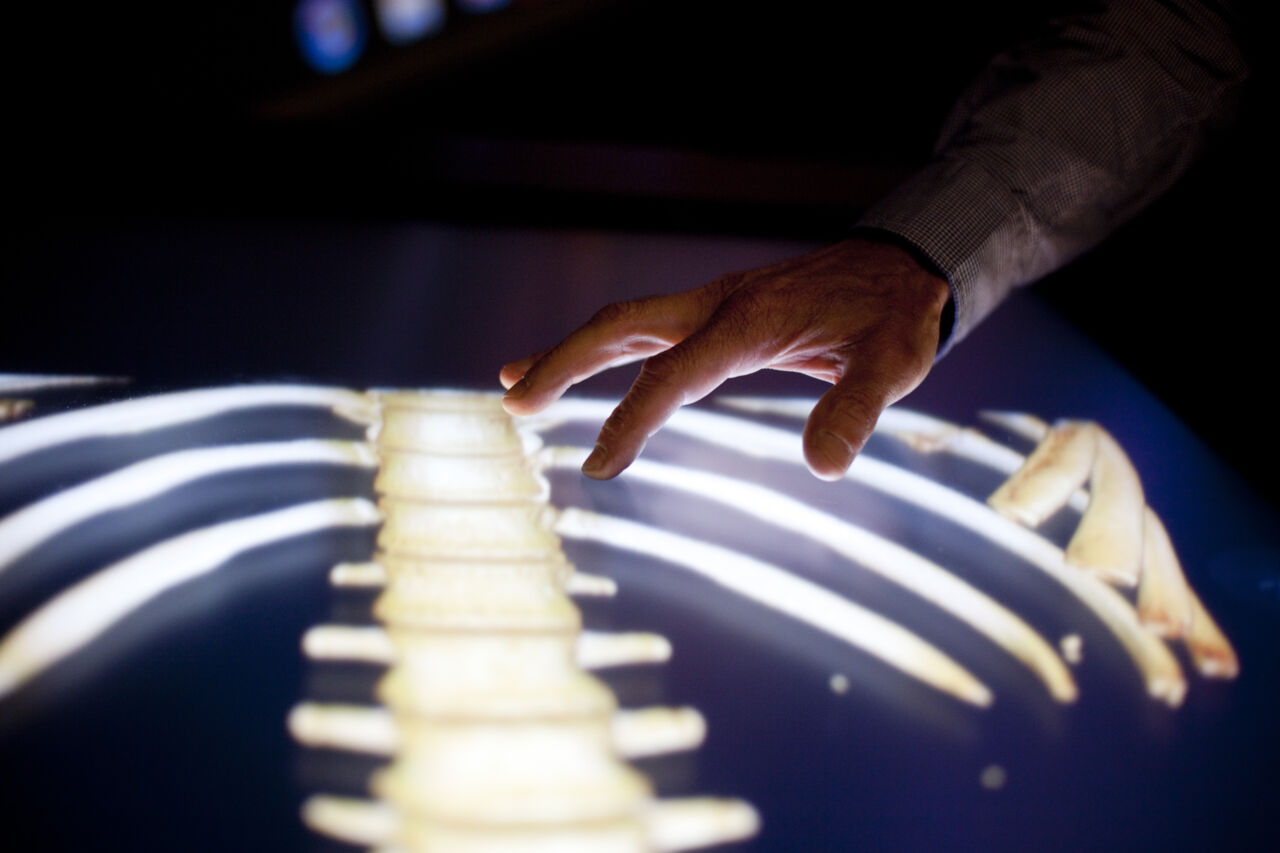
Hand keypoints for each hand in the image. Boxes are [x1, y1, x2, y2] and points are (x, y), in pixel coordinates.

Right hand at [499, 237, 951, 480]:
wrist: (900, 265)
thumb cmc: (895, 317)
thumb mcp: (892, 363)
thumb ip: (858, 409)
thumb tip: (824, 467)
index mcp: (749, 320)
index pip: (674, 374)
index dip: (633, 420)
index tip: (599, 468)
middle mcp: (718, 304)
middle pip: (620, 328)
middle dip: (563, 365)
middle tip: (512, 403)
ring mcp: (713, 304)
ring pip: (624, 325)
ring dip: (568, 354)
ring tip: (513, 385)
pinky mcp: (716, 311)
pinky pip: (646, 330)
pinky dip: (605, 351)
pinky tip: (582, 368)